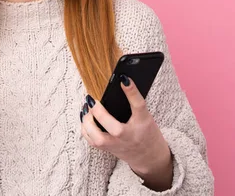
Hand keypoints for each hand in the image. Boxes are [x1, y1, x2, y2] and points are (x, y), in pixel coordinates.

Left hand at [79, 75, 172, 189]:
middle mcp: (130, 136)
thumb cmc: (146, 132)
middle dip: (99, 113)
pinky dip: (85, 128)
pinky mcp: (107, 149)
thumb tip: (120, 81)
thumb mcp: (145, 115)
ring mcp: (117, 145)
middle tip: (92, 99)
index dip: (131, 91)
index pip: (139, 106)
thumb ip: (134, 102)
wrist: (149, 156)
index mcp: (142, 123)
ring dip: (88, 122)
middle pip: (116, 129)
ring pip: (99, 139)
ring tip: (86, 108)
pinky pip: (92, 141)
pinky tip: (85, 116)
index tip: (123, 78)